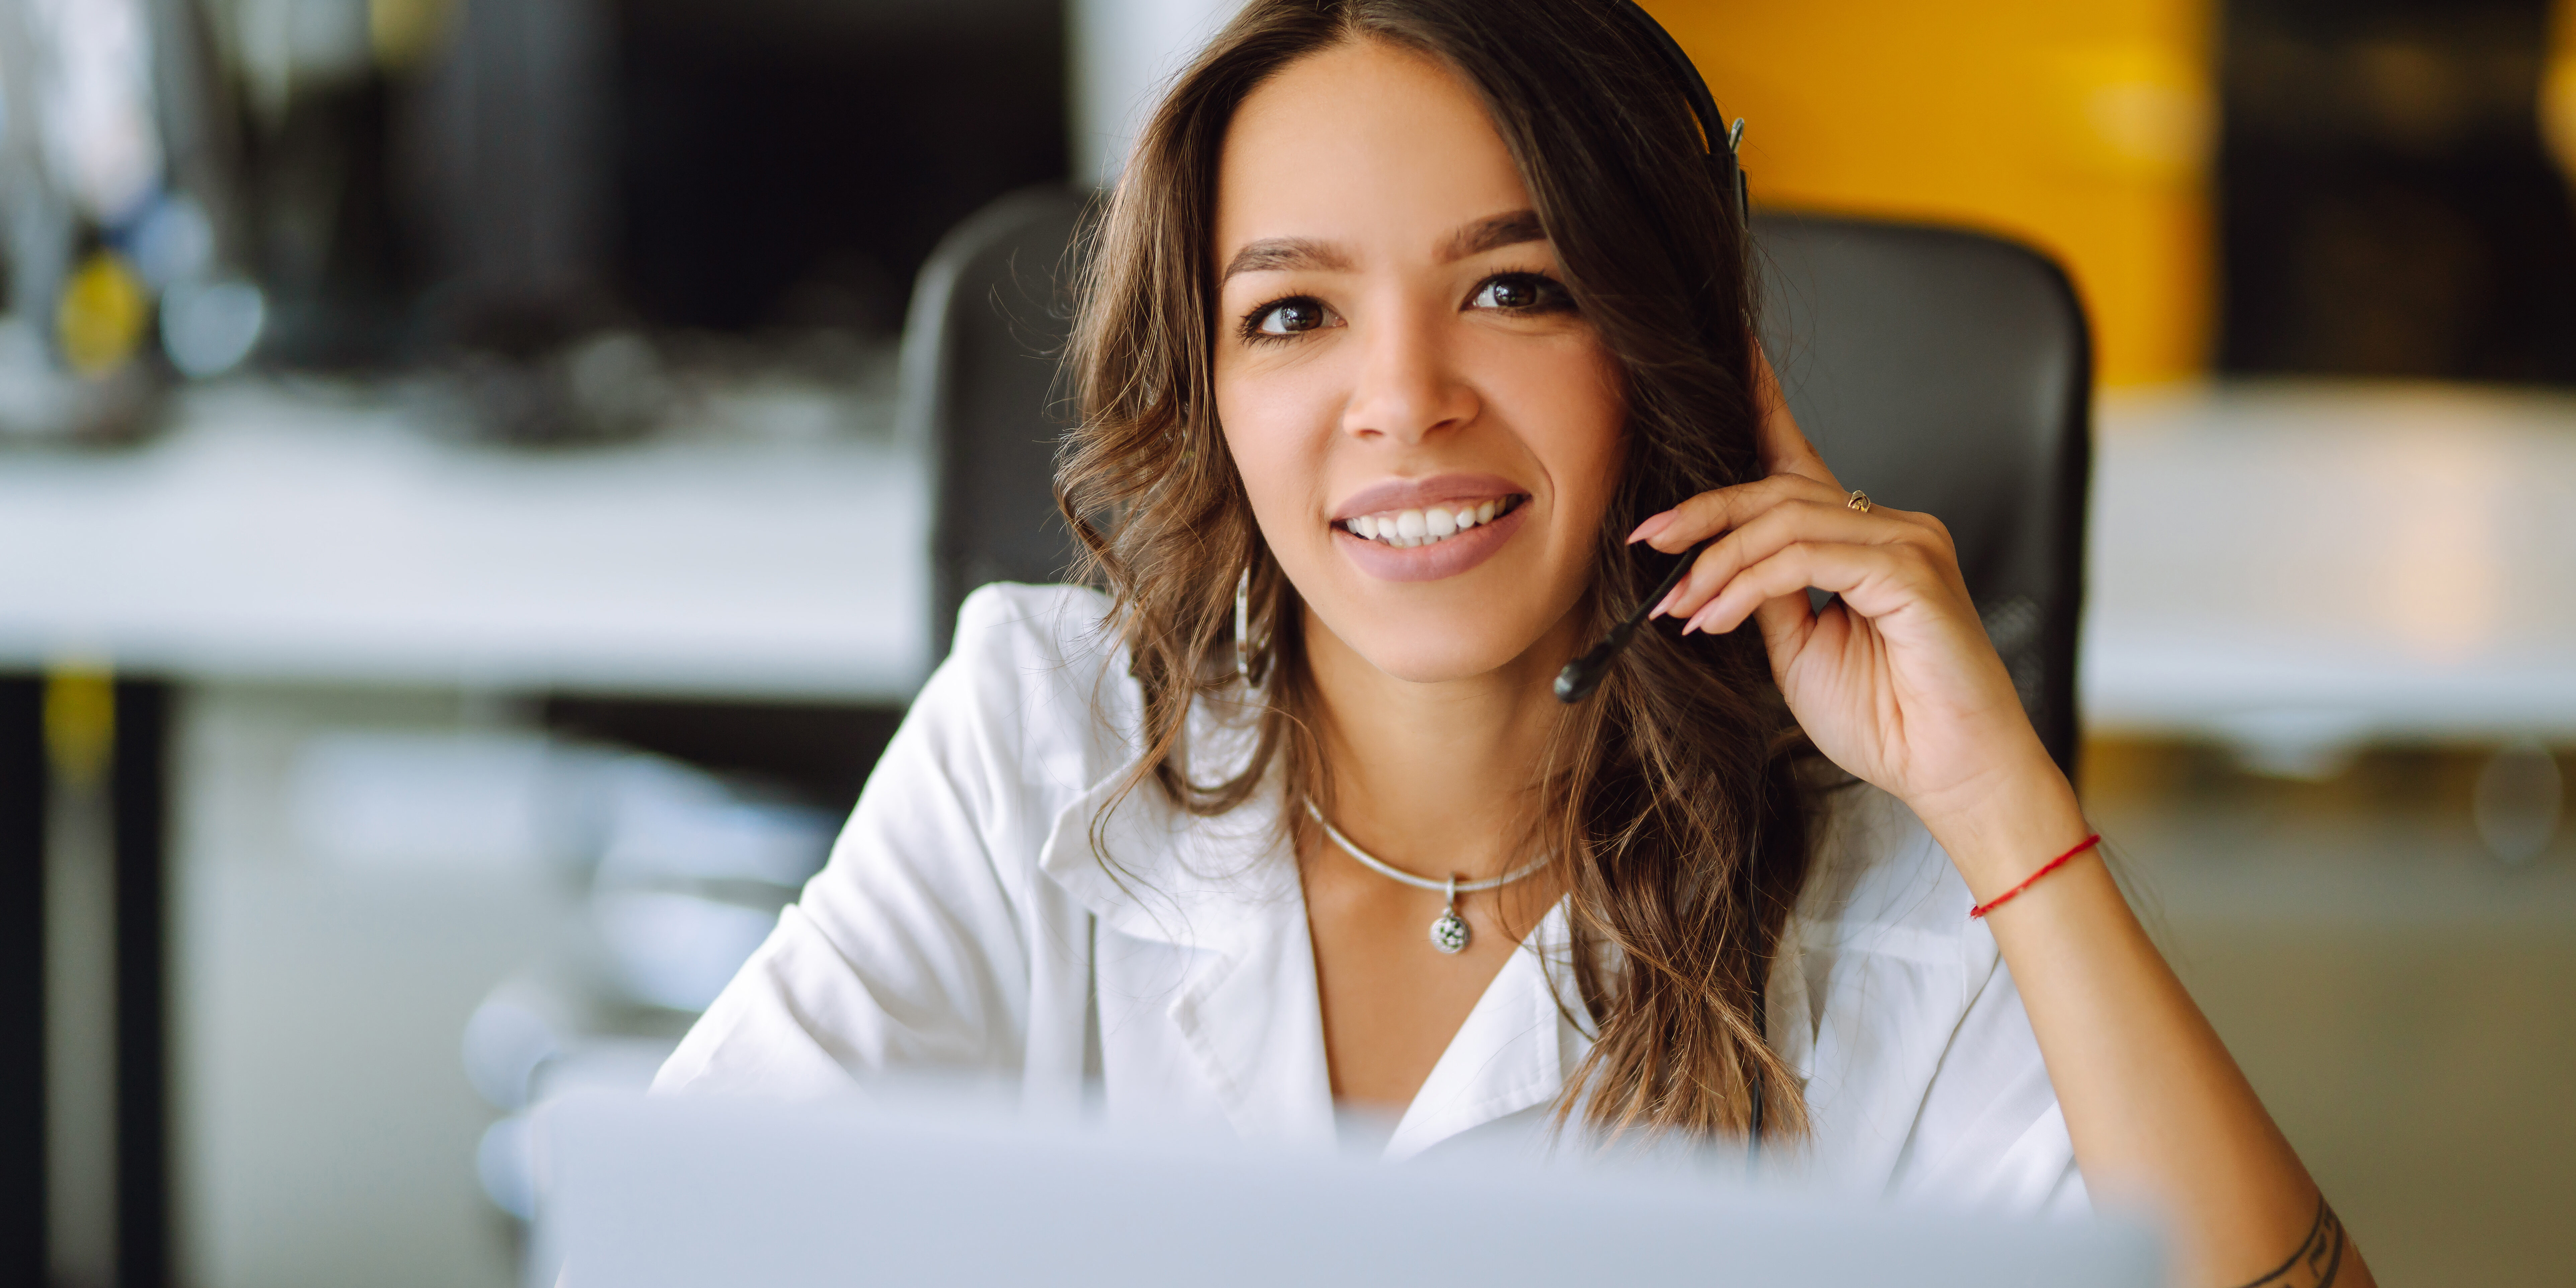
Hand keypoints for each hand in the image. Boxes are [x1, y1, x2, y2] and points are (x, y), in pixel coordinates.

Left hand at [1627, 349, 2076, 871]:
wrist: (1948, 774)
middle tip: (1650, 542)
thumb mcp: (1799, 648)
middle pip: (1778, 491)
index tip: (1722, 362)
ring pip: (1786, 521)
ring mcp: (1908, 543)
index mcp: (1864, 539)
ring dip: (1718, 562)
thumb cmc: (1886, 719)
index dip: (1762, 407)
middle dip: (1704, 514)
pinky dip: (1749, 584)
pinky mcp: (1911, 573)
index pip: (1800, 460)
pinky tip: (1713, 617)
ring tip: (1679, 604)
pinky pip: (1808, 559)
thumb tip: (1716, 564)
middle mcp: (1891, 527)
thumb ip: (1766, 593)